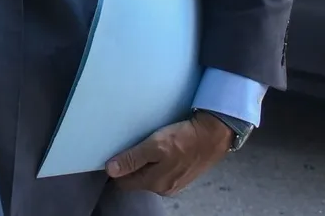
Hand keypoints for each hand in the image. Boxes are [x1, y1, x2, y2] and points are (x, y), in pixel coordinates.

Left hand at [105, 111, 233, 195]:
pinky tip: (161, 149)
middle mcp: (164, 189)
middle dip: (131, 165)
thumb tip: (110, 170)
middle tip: (132, 144)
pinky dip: (157, 161)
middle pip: (136, 179)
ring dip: (144, 162)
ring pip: (148, 175)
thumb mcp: (154, 145)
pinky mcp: (181, 175)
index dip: (117, 168)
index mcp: (155, 184)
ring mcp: (174, 184)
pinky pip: (161, 171)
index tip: (116, 152)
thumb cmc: (184, 138)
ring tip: (147, 145)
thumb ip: (132, 158)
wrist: (213, 135)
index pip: (124, 183)